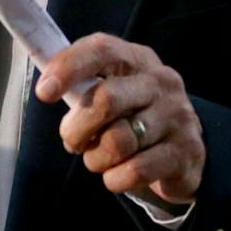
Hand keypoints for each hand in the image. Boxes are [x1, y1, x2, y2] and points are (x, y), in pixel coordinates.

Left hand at [35, 33, 204, 203]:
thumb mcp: (113, 94)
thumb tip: (46, 87)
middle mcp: (161, 82)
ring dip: (96, 159)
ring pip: (118, 142)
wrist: (185, 153)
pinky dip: (115, 180)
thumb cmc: (134, 118)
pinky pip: (134, 171)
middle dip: (76, 129)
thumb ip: (82, 87)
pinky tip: (119, 175)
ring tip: (100, 159)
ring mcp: (177, 116)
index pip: (102, 50)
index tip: (44, 92)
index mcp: (138, 60)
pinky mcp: (185, 151)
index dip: (69, 67)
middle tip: (73, 143)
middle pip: (106, 99)